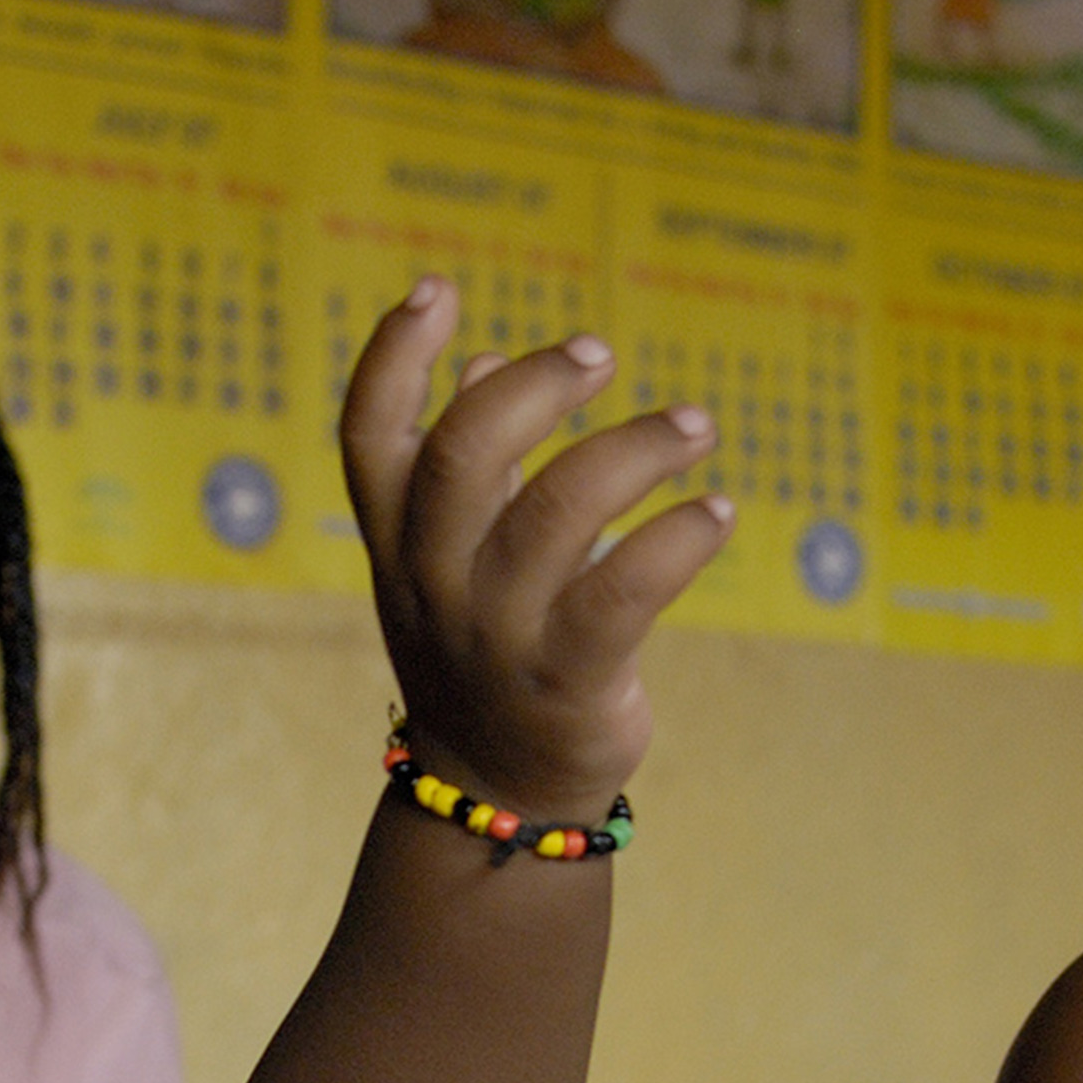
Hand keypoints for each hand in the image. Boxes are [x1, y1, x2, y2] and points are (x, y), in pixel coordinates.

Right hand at [337, 278, 731, 821]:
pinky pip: (626, 592)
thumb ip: (469, 468)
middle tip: (599, 353)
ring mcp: (497, 635)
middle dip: (537, 388)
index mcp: (396, 544)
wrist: (498, 795)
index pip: (368, 436)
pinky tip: (715, 513)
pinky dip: (679, 540)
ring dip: (638, 449)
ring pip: (561, 512)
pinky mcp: (568, 681)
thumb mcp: (454, 562)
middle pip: (465, 455)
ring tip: (698, 427)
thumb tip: (483, 367)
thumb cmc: (487, 649)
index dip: (393, 356)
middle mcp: (434, 584)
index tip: (437, 288)